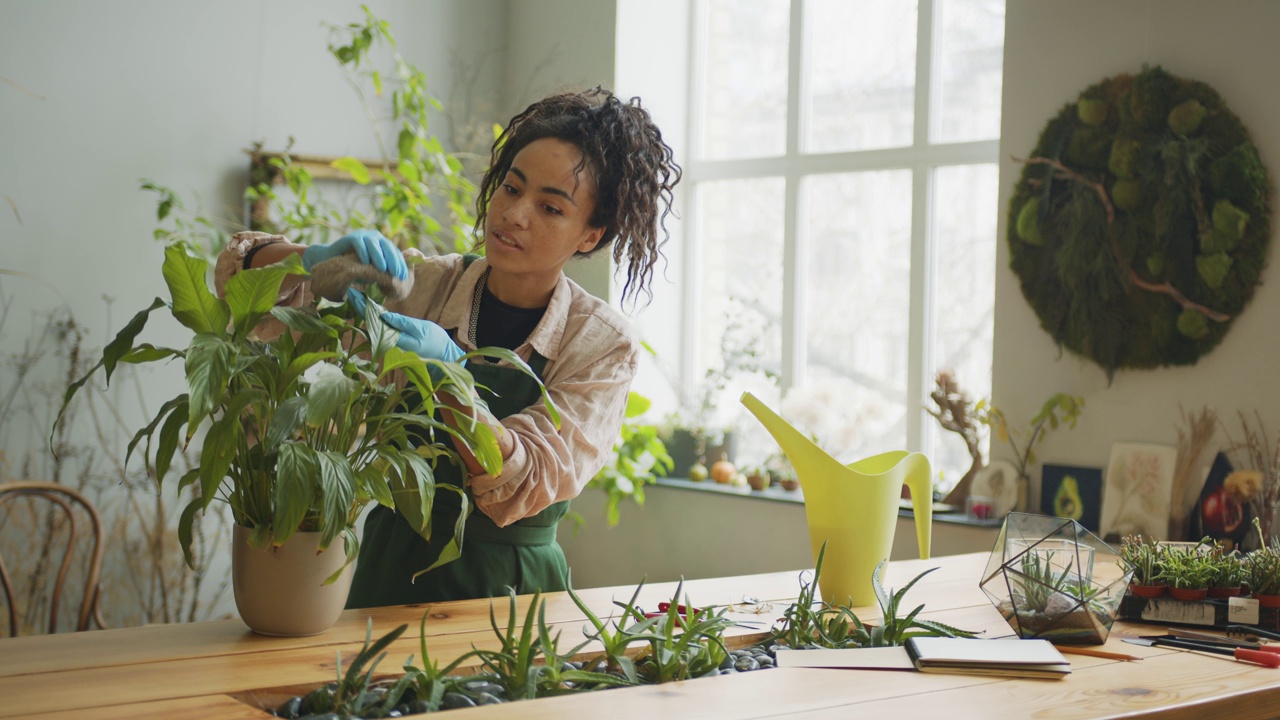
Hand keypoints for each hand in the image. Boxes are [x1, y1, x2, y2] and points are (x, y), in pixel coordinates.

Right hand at [301, 229, 406, 279]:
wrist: (333, 261)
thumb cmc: (356, 267)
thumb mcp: (373, 270)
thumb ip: (384, 272)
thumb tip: (399, 282)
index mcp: (383, 244)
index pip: (395, 252)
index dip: (400, 263)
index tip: (403, 275)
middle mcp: (375, 237)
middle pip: (387, 246)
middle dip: (393, 260)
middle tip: (396, 273)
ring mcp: (364, 235)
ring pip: (374, 244)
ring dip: (379, 256)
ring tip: (383, 269)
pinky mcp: (352, 237)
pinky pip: (359, 243)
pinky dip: (363, 251)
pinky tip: (365, 261)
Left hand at [347, 289, 465, 363]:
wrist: (442, 353)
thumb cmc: (434, 342)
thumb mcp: (421, 330)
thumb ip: (404, 324)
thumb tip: (385, 316)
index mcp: (394, 338)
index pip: (373, 322)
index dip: (362, 308)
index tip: (354, 296)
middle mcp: (390, 339)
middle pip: (370, 321)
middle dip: (360, 306)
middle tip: (350, 290)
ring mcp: (392, 337)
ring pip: (374, 322)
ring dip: (365, 308)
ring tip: (356, 294)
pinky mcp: (396, 334)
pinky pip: (382, 323)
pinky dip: (375, 312)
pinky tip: (370, 303)